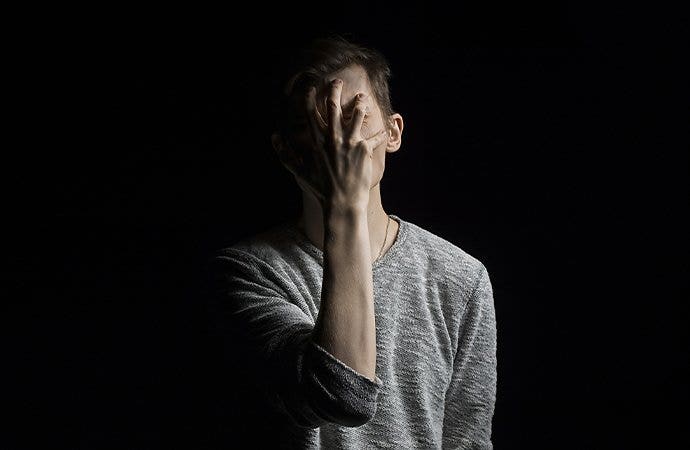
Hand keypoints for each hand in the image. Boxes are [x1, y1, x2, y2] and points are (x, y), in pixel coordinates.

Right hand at [279, 79, 388, 209]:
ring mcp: (350, 142)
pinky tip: (385, 128)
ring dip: (360, 104)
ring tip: (362, 98)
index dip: (310, 96)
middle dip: (335, 89)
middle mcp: (333, 138)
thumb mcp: (299, 172)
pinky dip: (380, 132)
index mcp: (317, 141)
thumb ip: (285, 154)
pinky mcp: (365, 150)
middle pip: (334, 105)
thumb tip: (274, 137)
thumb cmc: (320, 189)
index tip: (312, 87)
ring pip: (357, 114)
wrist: (342, 203)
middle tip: (338, 82)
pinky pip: (375, 136)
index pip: (311, 112)